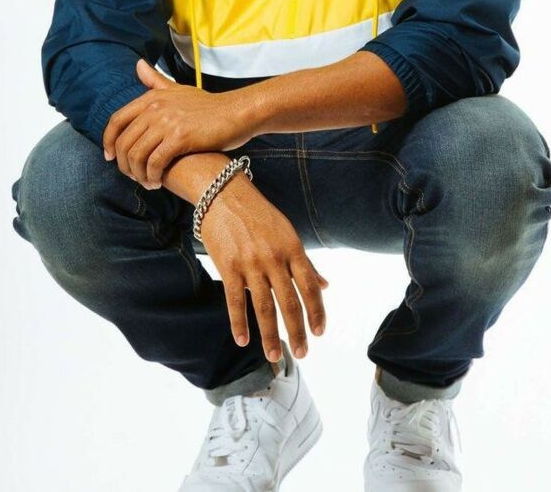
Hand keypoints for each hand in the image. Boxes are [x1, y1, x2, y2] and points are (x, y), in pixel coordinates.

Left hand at [102, 59, 252, 186]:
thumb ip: (156, 81)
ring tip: (147, 182)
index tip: (110, 157)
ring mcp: (167, 122)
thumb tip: (138, 65)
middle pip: (124, 142)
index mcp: (152, 97)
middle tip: (133, 177)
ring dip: (137, 174)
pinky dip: (151, 177)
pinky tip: (157, 183)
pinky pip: (154, 163)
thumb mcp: (179, 89)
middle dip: (124, 164)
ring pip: (136, 155)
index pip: (117, 120)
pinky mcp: (180, 138)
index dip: (109, 141)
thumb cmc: (209, 106)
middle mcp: (155, 107)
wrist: (237, 114)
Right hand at [199, 178, 329, 361]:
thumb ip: (305, 262)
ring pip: (264, 307)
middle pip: (289, 301)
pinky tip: (243, 340)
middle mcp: (274, 258)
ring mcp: (251, 263)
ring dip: (270, 335)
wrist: (225, 194)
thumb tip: (326, 286)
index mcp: (292, 248)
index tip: (319, 332)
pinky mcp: (228, 266)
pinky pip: (235, 300)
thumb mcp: (287, 233)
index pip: (310, 286)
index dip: (316, 311)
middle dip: (297, 331)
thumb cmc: (259, 214)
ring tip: (274, 356)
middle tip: (302, 353)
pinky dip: (239, 323)